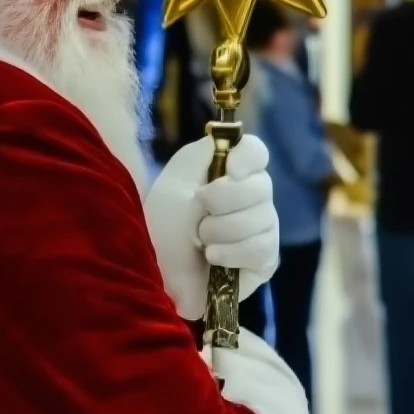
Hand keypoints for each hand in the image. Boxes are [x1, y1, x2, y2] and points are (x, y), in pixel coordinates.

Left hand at [144, 135, 278, 319]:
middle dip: (223, 201)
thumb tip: (239, 143)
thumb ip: (209, 152)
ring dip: (221, 231)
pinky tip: (213, 259)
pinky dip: (233, 253)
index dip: (247, 158)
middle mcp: (250, 197)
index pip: (256, 152)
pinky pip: (263, 249)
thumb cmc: (159, 225)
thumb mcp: (177, 177)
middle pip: (262, 186)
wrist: (151, 270)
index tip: (230, 169)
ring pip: (263, 219)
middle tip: (197, 216)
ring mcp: (260, 229)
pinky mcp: (263, 261)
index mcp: (227, 172)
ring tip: (199, 242)